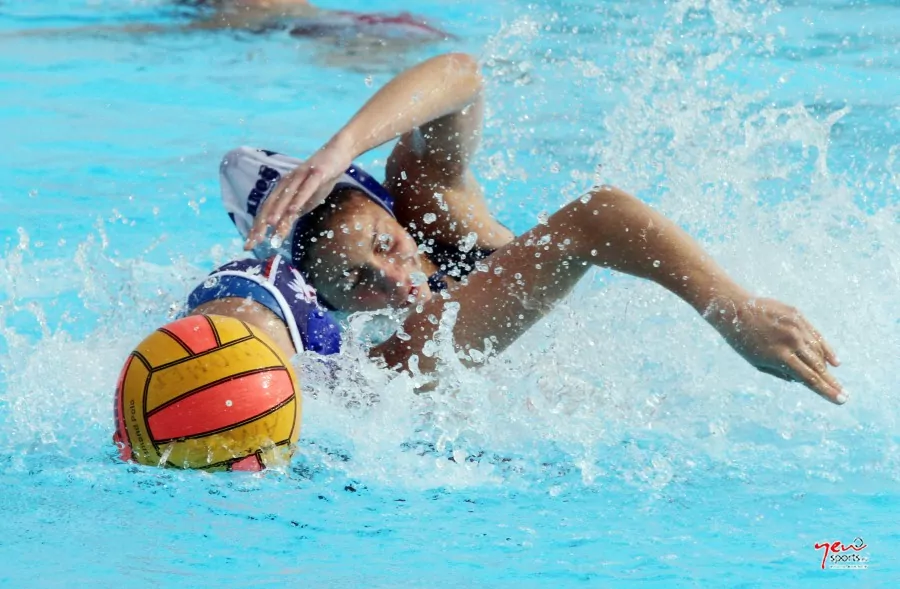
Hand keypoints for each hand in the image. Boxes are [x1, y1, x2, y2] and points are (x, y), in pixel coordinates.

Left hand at [244, 140, 352, 249]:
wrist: (337, 153)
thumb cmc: (320, 179)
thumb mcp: (305, 201)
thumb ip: (292, 214)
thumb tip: (280, 232)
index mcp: (283, 189)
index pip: (266, 211)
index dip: (257, 228)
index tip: (249, 246)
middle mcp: (287, 182)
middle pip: (271, 205)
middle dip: (261, 224)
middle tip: (254, 241)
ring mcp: (301, 177)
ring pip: (286, 196)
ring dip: (277, 210)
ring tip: (270, 225)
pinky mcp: (316, 173)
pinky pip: (306, 188)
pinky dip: (299, 199)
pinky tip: (294, 210)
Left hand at [710, 295, 844, 403]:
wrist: (735, 309)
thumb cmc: (742, 340)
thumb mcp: (757, 362)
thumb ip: (781, 372)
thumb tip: (801, 380)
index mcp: (780, 356)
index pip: (809, 378)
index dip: (826, 391)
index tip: (840, 400)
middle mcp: (791, 341)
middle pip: (818, 367)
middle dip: (831, 382)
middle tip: (845, 394)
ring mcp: (796, 327)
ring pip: (818, 351)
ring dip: (827, 367)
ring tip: (833, 380)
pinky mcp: (797, 315)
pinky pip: (815, 335)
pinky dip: (825, 348)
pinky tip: (834, 360)